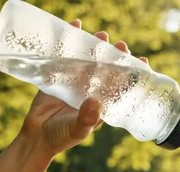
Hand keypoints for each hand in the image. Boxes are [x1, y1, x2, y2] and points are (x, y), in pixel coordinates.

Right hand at [20, 20, 148, 156]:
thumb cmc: (61, 137)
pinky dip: (69, 42)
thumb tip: (95, 102)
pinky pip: (65, 56)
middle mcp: (91, 91)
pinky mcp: (58, 77)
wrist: (36, 137)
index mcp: (102, 104)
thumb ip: (86, 119)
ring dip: (95, 48)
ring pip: (88, 61)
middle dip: (114, 57)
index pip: (121, 86)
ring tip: (101, 35)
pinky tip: (75, 26)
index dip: (132, 74)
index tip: (143, 62)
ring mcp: (75, 83)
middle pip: (106, 69)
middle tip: (120, 45)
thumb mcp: (77, 131)